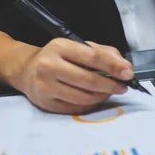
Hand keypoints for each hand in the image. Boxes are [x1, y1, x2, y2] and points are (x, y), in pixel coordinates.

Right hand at [8, 39, 132, 113]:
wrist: (26, 70)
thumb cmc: (58, 57)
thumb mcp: (78, 46)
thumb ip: (103, 52)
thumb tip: (124, 66)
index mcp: (59, 47)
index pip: (92, 57)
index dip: (113, 66)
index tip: (128, 73)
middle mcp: (49, 66)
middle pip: (88, 80)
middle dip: (111, 85)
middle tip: (123, 86)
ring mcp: (45, 86)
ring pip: (83, 97)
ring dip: (102, 96)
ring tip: (110, 91)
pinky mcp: (45, 103)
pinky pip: (76, 108)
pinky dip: (91, 105)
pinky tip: (96, 98)